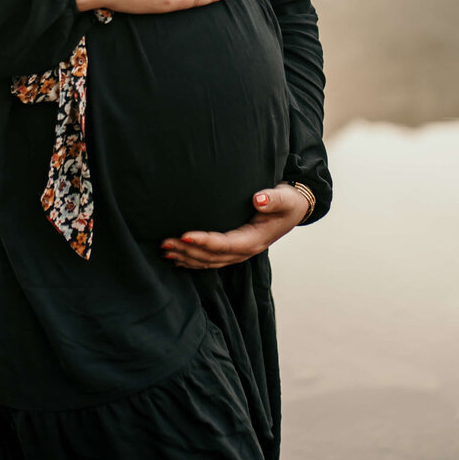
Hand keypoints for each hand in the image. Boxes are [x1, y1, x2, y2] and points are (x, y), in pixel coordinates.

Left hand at [161, 182, 310, 268]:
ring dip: (186, 257)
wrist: (293, 209)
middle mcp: (244, 250)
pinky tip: (177, 257)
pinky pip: (210, 259)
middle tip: (165, 242)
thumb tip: (259, 199)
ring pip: (208, 261)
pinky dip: (192, 259)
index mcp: (254, 240)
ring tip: (165, 251)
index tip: (185, 234)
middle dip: (187, 250)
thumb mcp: (284, 198)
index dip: (205, 241)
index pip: (225, 244)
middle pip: (211, 256)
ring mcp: (238, 252)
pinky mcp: (233, 249)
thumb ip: (273, 199)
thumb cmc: (287, 202)